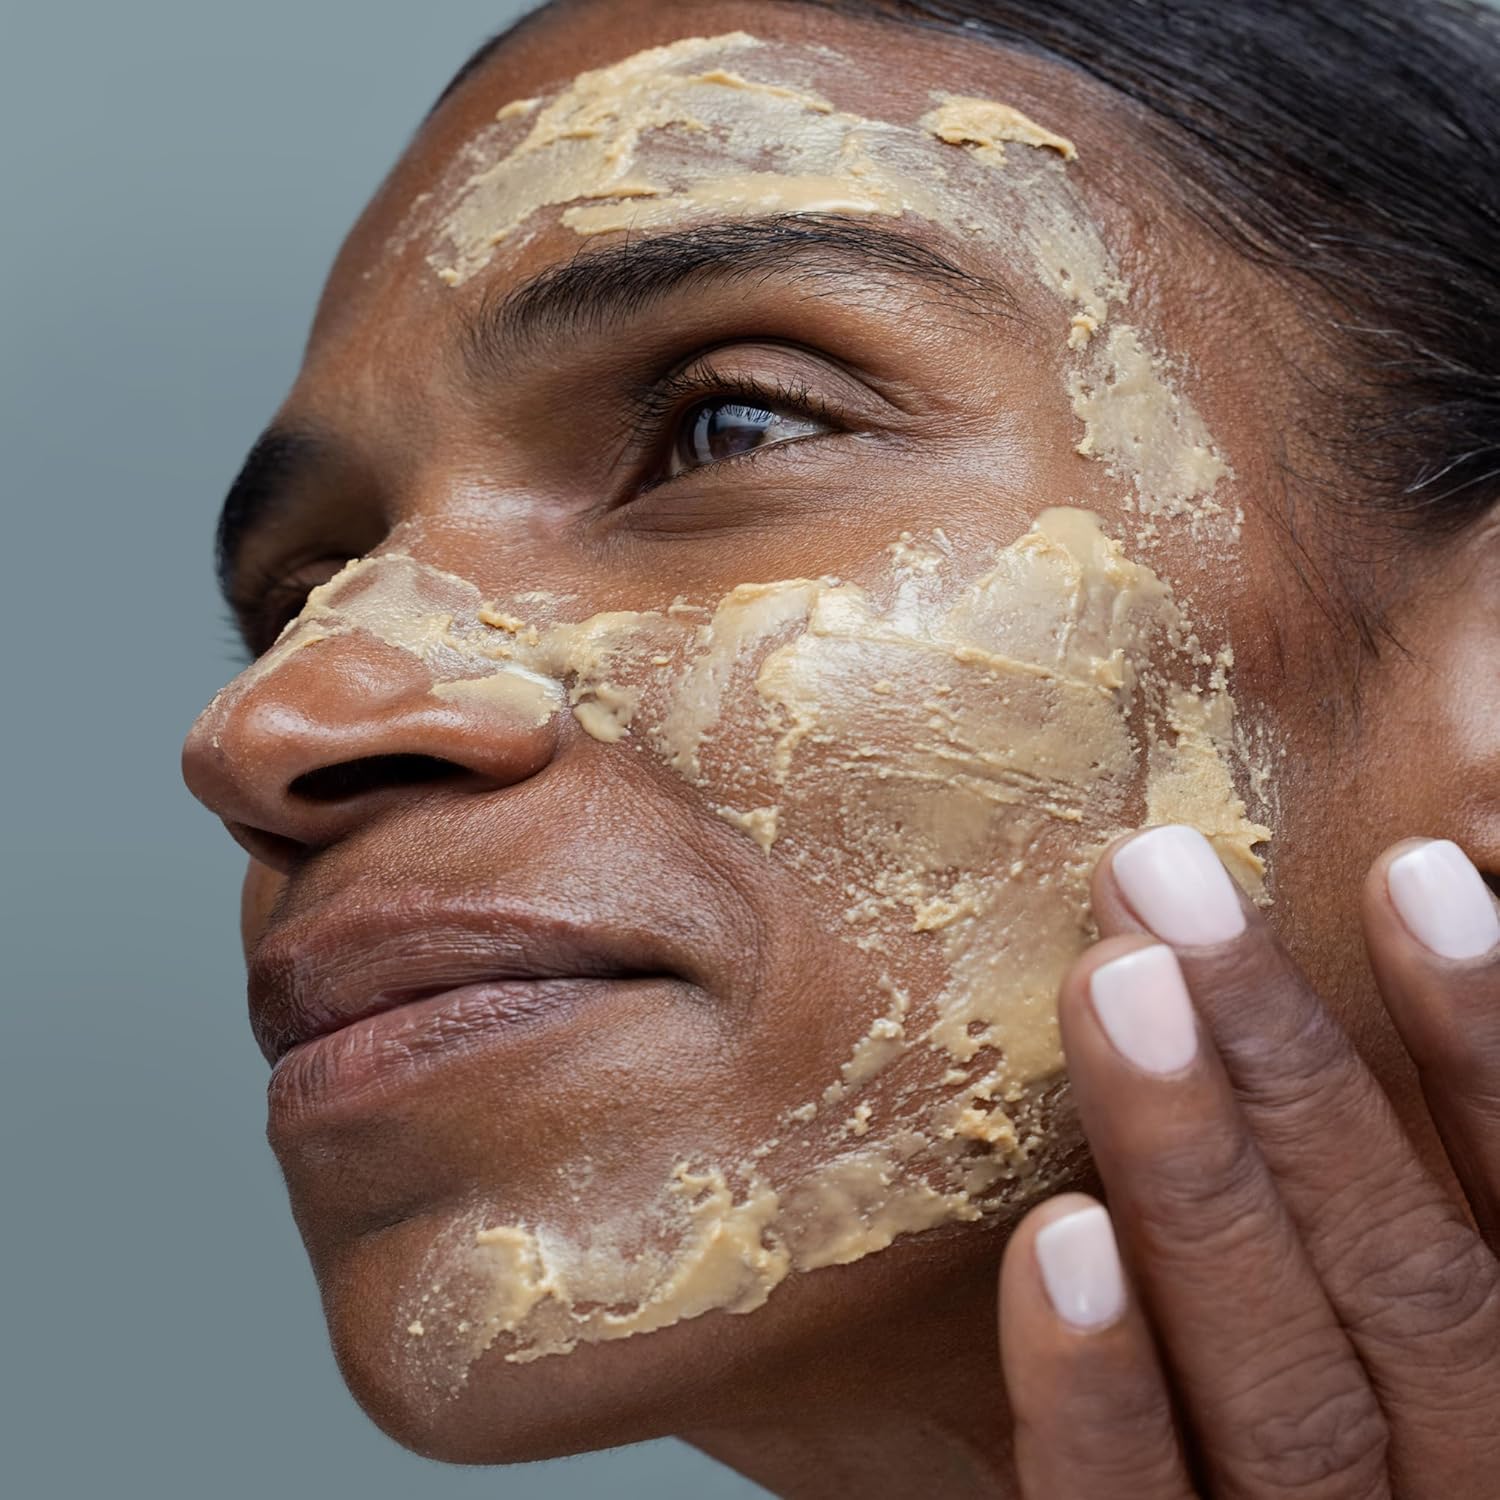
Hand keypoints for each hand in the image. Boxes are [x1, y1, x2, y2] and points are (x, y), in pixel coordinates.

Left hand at [999, 827, 1499, 1498]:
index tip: (1416, 870)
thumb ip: (1365, 1212)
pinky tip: (1059, 1240)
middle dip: (1285, 1061)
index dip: (1485, 1043)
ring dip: (1194, 1168)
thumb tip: (1294, 1021)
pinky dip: (1102, 1390)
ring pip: (1289, 1388)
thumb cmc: (1357, 1438)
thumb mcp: (1396, 1335)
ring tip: (1114, 985)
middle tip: (1164, 878)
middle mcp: (1461, 1488)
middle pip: (1403, 1282)